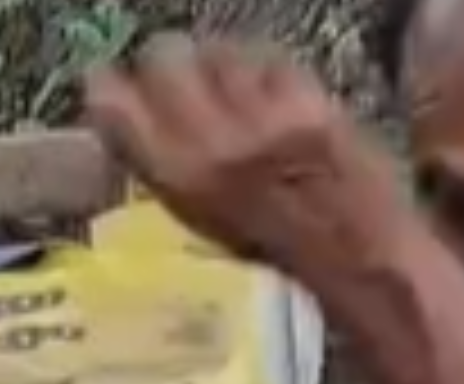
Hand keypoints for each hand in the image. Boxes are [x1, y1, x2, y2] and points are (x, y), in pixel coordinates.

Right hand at [81, 34, 427, 305]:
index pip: (110, 96)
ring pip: (220, 50)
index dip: (113, 87)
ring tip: (238, 94)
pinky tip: (277, 98)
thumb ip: (161, 162)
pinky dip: (270, 73)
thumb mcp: (195, 216)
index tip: (121, 90)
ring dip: (223, 66)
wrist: (353, 254)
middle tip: (185, 84)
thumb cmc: (271, 253)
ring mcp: (262, 114)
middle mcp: (211, 138)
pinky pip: (271, 60)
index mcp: (174, 176)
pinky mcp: (308, 95)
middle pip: (165, 54)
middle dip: (171, 65)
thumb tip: (131, 115)